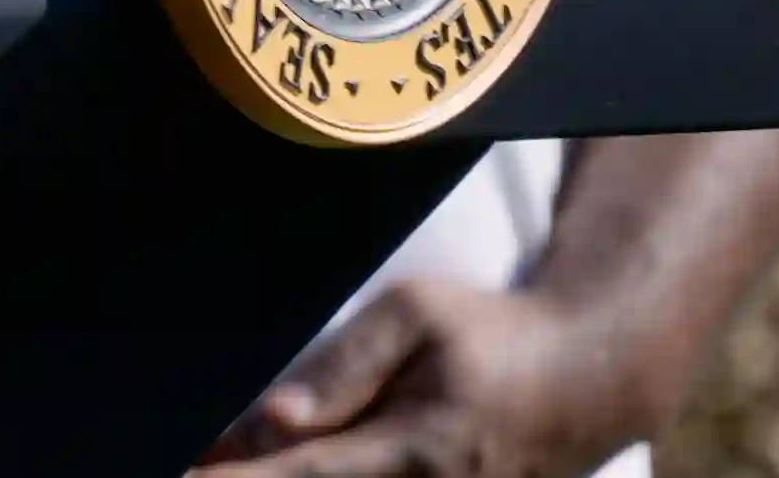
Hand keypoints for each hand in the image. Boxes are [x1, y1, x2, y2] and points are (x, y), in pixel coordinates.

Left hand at [197, 275, 645, 477]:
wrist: (592, 374)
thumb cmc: (494, 332)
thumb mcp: (416, 316)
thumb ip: (345, 365)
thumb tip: (280, 417)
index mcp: (416, 449)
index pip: (305, 476)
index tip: (187, 474)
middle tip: (197, 464)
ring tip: (232, 461)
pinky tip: (290, 464)